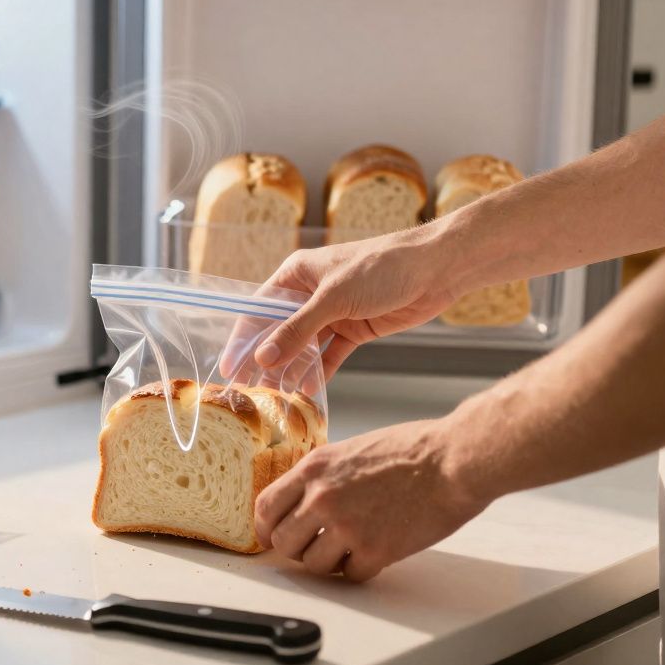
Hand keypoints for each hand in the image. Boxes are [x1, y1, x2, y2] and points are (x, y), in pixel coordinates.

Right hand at [252, 234, 458, 378]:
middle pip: (279, 332)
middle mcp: (311, 294)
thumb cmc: (381, 268)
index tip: (230, 368)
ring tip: (276, 396)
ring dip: (292, 370)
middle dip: (265, 360)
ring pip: (304, 347)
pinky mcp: (355, 329)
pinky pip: (330, 355)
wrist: (434, 269)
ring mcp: (334, 313)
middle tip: (249, 390)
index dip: (243, 340)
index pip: (259, 310)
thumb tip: (263, 358)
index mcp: (297, 275)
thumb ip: (297, 330)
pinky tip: (308, 390)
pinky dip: (319, 372)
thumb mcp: (333, 299)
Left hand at [255, 420, 487, 581]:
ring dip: (328, 562)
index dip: (265, 527)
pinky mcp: (375, 550)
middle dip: (296, 548)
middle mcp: (322, 497)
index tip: (271, 536)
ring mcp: (347, 526)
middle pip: (283, 541)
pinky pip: (349, 575)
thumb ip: (323, 475)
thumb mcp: (351, 449)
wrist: (451, 461)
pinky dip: (359, 569)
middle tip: (314, 546)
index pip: (265, 506)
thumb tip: (304, 501)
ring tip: (348, 549)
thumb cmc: (411, 449)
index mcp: (314, 468)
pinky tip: (374, 552)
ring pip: (312, 564)